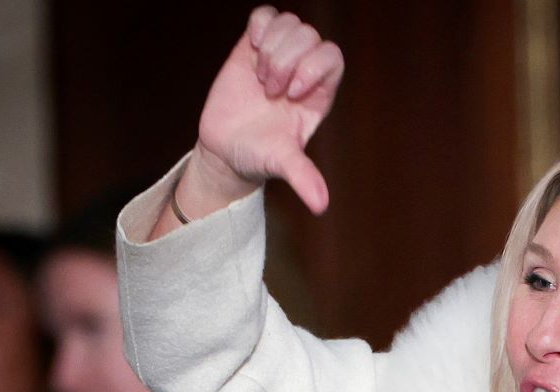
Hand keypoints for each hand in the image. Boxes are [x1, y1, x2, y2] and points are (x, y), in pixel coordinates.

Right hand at [159, 5, 343, 238]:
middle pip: (309, 36)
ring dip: (272, 47)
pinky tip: (251, 50)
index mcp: (318, 93)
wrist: (226, 149)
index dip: (313, 66)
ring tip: (258, 77)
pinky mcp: (253, 47)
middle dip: (286, 60)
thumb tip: (321, 205)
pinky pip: (266, 15)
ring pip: (290, 24)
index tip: (290, 93)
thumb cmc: (258, 156)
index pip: (332, 57)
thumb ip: (302, 177)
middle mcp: (302, 71)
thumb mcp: (281, 164)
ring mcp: (279, 56)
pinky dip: (260, 26)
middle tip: (268, 90)